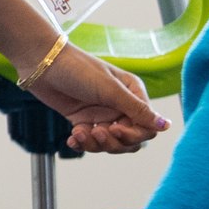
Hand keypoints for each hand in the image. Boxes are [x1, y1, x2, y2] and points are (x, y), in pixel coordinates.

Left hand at [29, 43, 165, 153]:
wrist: (43, 63)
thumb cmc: (78, 69)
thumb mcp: (110, 89)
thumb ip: (137, 110)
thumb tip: (166, 126)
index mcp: (133, 94)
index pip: (146, 127)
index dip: (133, 134)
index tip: (115, 128)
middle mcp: (120, 106)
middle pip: (129, 140)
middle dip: (113, 142)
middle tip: (96, 133)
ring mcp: (101, 115)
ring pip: (109, 143)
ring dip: (95, 144)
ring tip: (79, 134)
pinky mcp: (83, 121)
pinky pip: (89, 141)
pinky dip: (82, 143)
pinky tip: (72, 138)